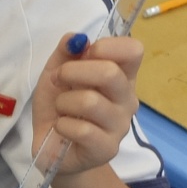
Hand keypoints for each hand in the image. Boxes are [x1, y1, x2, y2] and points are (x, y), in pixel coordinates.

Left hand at [28, 33, 141, 176]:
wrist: (53, 148)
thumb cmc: (60, 108)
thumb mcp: (55, 74)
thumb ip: (65, 53)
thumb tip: (76, 38)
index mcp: (121, 76)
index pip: (134, 50)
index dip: (107, 47)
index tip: (85, 54)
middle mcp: (127, 99)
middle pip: (110, 73)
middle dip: (74, 71)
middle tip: (59, 79)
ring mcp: (120, 126)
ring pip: (90, 102)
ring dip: (63, 102)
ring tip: (61, 109)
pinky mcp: (107, 149)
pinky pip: (83, 129)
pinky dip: (62, 125)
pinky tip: (62, 128)